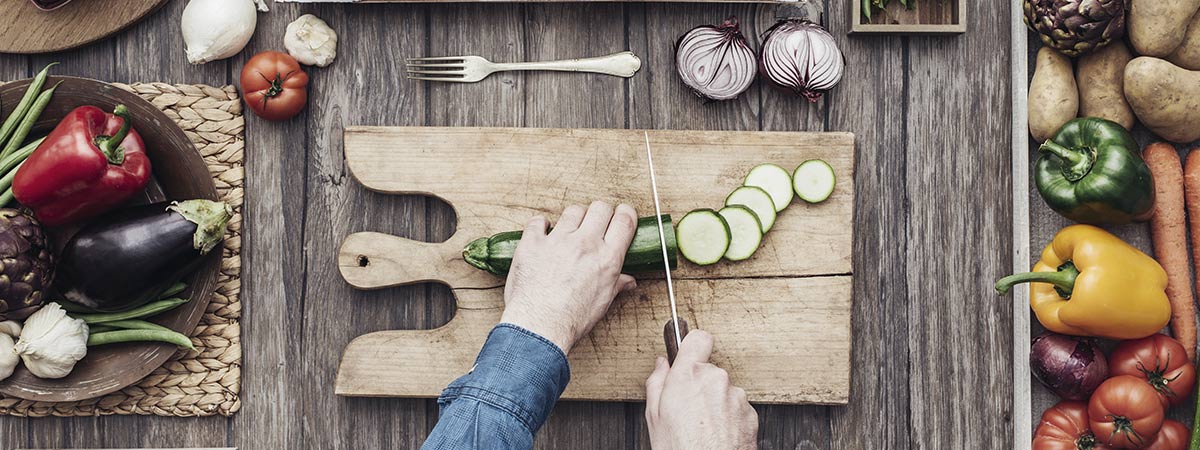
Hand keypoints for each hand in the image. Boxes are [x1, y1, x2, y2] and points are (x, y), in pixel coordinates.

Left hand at [500, 201, 638, 353]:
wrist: (539, 326)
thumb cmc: (571, 319)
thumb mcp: (602, 302)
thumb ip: (616, 285)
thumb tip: (627, 281)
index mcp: (607, 258)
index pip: (624, 220)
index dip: (625, 213)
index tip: (621, 215)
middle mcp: (585, 244)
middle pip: (600, 208)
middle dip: (601, 212)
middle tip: (596, 222)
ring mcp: (558, 240)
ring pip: (572, 210)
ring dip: (574, 218)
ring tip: (570, 230)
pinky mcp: (533, 243)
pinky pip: (538, 221)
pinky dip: (541, 225)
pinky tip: (543, 233)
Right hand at [645, 330, 757, 449]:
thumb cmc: (680, 448)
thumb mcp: (654, 415)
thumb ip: (657, 382)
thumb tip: (661, 365)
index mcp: (688, 375)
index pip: (698, 338)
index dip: (692, 345)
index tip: (688, 352)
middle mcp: (716, 380)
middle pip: (709, 370)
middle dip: (700, 384)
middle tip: (687, 408)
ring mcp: (735, 396)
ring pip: (723, 390)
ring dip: (715, 403)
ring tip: (702, 427)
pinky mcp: (750, 413)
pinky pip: (736, 407)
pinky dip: (728, 417)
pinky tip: (716, 434)